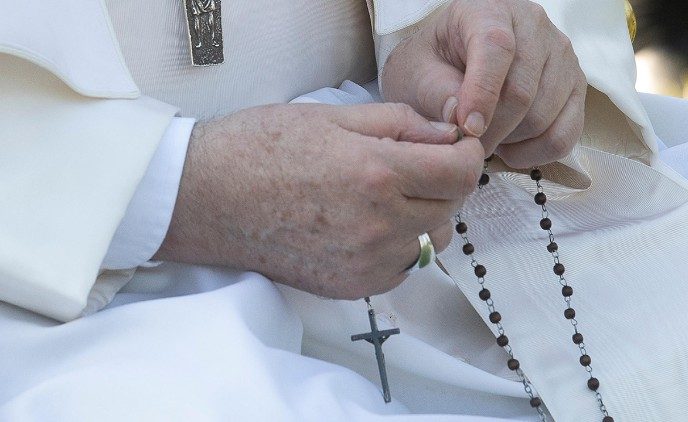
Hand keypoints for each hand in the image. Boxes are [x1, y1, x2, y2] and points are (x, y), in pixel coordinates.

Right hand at [154, 103, 484, 298]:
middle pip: (451, 208)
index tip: (454, 147)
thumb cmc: (258, 148)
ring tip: (384, 196)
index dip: (466, 154)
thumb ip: (400, 124)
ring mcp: (364, 262)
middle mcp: (378, 225)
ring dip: (422, 217)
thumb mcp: (332, 115)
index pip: (462, 173)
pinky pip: (400, 268)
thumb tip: (446, 135)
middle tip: (412, 165)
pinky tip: (365, 224)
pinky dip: (397, 246)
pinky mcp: (350, 286)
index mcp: (376, 173)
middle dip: (443, 182)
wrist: (205, 198)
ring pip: (430, 241)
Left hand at [381, 0, 586, 167]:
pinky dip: (535, 153)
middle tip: (467, 145)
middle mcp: (534, 25)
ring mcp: (561, 56)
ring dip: (510, 142)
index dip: (482, 94)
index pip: (496, 48)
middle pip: (522, 92)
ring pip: (543, 117)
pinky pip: (565, 134)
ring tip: (486, 138)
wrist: (450, 66)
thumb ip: (436, 93)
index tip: (467, 128)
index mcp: (488, 10)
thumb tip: (462, 119)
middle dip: (491, 130)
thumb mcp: (417, 75)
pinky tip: (511, 147)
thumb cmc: (432, 67)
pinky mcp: (575, 87)